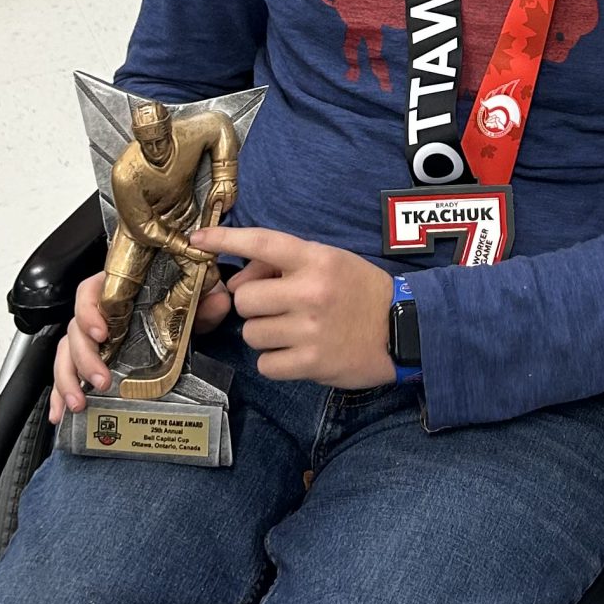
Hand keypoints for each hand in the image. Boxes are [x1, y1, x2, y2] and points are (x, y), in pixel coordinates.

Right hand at [49, 267, 234, 423]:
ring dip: (68, 380)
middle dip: (83, 358)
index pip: (89, 292)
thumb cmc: (177, 304)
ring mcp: (90, 340)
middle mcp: (98, 315)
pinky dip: (60, 395)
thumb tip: (219, 299)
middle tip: (101, 380)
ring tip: (79, 403)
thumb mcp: (193, 300)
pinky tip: (61, 412)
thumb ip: (205, 299)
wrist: (180, 318)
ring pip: (65, 355)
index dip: (90, 311)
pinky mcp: (89, 362)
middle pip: (74, 330)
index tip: (102, 331)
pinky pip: (67, 375)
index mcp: (116, 292)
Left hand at [190, 227, 393, 388]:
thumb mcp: (331, 262)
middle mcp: (310, 291)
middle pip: (245, 299)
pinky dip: (276, 362)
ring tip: (293, 332)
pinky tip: (297, 353)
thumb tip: (239, 280)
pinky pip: (266, 364)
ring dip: (265, 335)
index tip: (198, 239)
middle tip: (278, 308)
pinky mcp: (312, 362)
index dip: (224, 238)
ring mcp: (310, 329)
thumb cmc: (363, 292)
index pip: (261, 243)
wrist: (405, 328)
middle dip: (255, 305)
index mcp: (316, 259)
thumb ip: (287, 264)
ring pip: (252, 333)